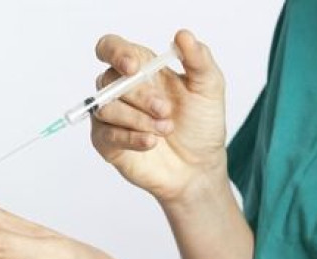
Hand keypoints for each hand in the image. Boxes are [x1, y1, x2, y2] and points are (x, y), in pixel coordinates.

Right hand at [91, 30, 227, 203]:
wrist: (199, 166)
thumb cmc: (200, 125)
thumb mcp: (208, 88)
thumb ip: (198, 59)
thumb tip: (183, 35)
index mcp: (140, 69)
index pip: (110, 48)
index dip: (115, 53)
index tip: (133, 67)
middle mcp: (121, 91)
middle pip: (109, 81)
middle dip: (139, 96)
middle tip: (165, 110)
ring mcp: (111, 117)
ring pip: (107, 109)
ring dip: (138, 119)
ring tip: (165, 129)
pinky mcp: (107, 143)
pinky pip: (108, 135)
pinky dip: (131, 138)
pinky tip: (150, 143)